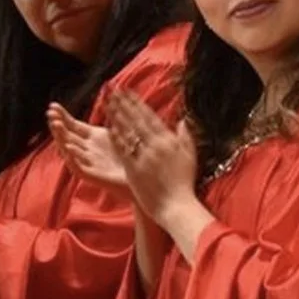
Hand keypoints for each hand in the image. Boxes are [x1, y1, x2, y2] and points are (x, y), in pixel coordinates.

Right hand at [48, 102, 128, 193]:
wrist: (140, 176)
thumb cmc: (130, 154)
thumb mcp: (118, 131)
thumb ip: (112, 116)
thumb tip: (110, 96)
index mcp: (91, 137)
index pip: (71, 125)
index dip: (62, 116)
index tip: (52, 105)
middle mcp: (86, 149)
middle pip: (67, 136)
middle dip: (58, 125)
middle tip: (50, 114)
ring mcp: (88, 162)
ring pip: (69, 150)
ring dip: (61, 138)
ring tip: (56, 126)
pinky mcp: (92, 176)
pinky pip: (78, 167)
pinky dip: (72, 158)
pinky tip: (68, 148)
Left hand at [106, 92, 198, 226]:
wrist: (177, 206)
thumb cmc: (184, 182)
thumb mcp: (190, 155)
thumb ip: (186, 135)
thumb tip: (183, 120)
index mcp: (168, 141)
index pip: (149, 116)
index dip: (136, 103)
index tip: (127, 92)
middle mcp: (155, 146)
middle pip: (136, 121)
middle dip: (124, 105)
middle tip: (113, 92)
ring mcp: (143, 158)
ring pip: (128, 133)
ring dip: (117, 117)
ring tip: (107, 105)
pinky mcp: (134, 170)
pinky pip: (124, 151)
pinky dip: (117, 139)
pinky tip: (109, 129)